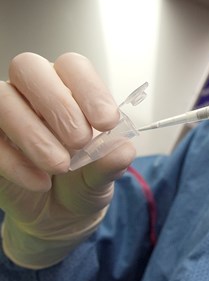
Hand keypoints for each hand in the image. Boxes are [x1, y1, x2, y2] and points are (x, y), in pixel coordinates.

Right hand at [0, 52, 135, 268]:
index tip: (107, 122)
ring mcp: (5, 113)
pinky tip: (40, 183)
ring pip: (3, 98)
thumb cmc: (82, 181)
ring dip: (33, 133)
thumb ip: (111, 163)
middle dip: (58, 105)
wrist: (59, 215)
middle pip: (29, 68)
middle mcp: (32, 92)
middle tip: (80, 141)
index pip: (72, 66)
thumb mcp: (102, 177)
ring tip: (59, 165)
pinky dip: (15, 162)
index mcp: (68, 88)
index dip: (90, 90)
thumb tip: (123, 150)